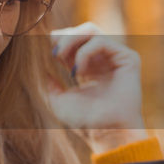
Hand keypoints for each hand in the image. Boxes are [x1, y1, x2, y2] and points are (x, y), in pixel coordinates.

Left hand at [46, 22, 148, 154]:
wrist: (106, 134)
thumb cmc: (84, 121)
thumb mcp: (57, 99)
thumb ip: (46, 82)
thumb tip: (35, 67)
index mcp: (89, 67)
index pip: (72, 40)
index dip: (57, 41)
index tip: (46, 55)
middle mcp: (103, 60)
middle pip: (80, 30)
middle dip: (62, 38)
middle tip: (53, 55)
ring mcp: (116, 57)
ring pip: (91, 30)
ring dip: (71, 40)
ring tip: (61, 58)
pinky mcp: (128, 58)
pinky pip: (101, 41)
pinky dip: (84, 52)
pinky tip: (79, 71)